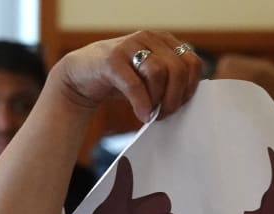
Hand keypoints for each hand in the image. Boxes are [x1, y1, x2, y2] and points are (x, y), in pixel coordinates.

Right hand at [50, 30, 202, 122]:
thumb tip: (188, 103)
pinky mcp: (111, 59)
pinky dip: (141, 103)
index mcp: (163, 41)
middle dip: (175, 98)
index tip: (178, 105)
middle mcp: (148, 38)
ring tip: (151, 114)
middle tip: (164, 114)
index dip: (190, 88)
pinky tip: (141, 114)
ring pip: (159, 73)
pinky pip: (134, 84)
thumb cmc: (120, 81)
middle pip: (178, 69)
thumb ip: (169, 83)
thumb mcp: (149, 79)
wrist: (81, 75)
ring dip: (158, 100)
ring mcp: (129, 45)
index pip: (192, 63)